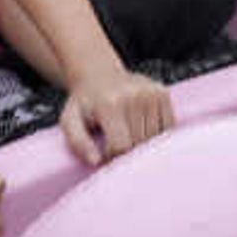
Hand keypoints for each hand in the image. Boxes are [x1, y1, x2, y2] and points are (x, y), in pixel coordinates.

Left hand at [57, 70, 172, 166]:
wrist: (97, 74)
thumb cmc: (84, 104)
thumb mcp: (69, 121)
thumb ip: (78, 144)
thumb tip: (96, 162)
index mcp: (110, 104)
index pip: (121, 146)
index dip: (112, 156)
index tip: (103, 152)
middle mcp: (134, 95)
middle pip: (139, 143)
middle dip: (127, 152)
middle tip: (115, 143)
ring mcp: (151, 92)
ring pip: (154, 139)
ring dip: (142, 144)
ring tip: (127, 133)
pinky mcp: (163, 93)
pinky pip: (167, 128)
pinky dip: (156, 135)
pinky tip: (141, 128)